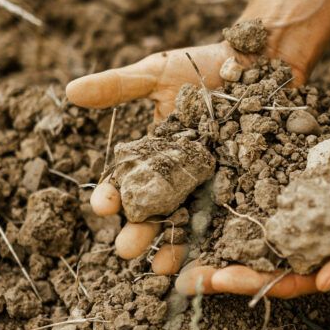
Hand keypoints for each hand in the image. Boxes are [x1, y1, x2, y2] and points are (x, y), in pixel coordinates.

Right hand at [67, 41, 308, 268]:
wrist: (259, 61)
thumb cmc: (204, 66)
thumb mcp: (157, 74)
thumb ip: (117, 86)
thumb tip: (70, 90)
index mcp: (151, 155)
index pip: (125, 182)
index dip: (111, 195)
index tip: (101, 206)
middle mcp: (176, 177)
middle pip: (152, 211)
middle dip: (138, 231)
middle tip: (125, 249)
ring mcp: (208, 185)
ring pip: (185, 222)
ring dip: (171, 246)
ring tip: (159, 268)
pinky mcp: (242, 188)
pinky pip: (226, 218)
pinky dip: (214, 239)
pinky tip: (204, 258)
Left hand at [175, 111, 329, 298]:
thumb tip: (324, 283)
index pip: (284, 280)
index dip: (251, 283)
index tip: (217, 280)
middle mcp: (310, 240)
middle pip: (259, 259)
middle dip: (221, 267)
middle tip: (180, 273)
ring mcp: (299, 209)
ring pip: (253, 227)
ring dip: (220, 234)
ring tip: (181, 237)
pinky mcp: (294, 178)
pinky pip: (261, 188)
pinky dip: (235, 194)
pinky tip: (204, 193)